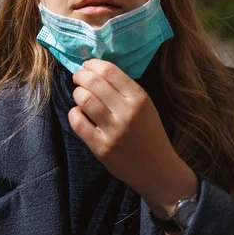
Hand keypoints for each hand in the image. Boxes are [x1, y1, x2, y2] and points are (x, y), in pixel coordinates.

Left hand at [69, 59, 197, 216]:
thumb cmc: (150, 133)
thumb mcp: (146, 105)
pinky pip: (78, 123)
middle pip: (93, 82)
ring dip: (77, 93)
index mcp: (139, 98)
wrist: (159, 170)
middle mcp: (127, 112)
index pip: (109, 70)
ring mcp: (113, 131)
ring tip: (80, 95)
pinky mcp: (101, 148)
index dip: (93, 64)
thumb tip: (95, 70)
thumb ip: (124, 89)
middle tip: (78, 78)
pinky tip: (79, 113)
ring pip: (84, 99)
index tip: (87, 65)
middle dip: (81, 75)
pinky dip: (74, 113)